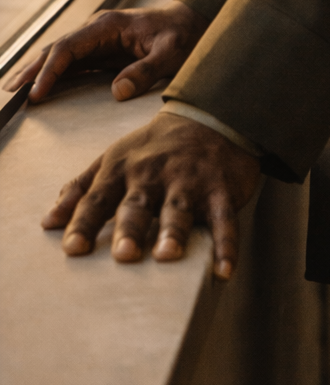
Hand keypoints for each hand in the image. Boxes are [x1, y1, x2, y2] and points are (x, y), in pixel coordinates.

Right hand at [3, 0, 207, 104]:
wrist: (193, 21)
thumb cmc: (183, 35)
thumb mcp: (171, 53)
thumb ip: (146, 70)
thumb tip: (117, 91)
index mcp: (107, 26)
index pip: (68, 48)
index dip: (50, 71)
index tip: (37, 94)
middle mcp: (97, 29)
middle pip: (56, 49)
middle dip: (32, 70)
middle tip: (11, 93)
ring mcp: (97, 39)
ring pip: (59, 54)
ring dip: (37, 71)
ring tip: (15, 90)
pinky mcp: (101, 50)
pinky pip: (71, 62)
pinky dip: (52, 73)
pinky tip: (40, 87)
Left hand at [42, 113, 260, 279]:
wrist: (209, 113)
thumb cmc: (154, 146)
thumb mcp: (114, 158)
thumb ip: (81, 189)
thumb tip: (47, 222)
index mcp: (123, 169)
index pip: (99, 198)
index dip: (84, 222)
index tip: (71, 248)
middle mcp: (154, 174)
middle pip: (139, 204)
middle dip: (130, 228)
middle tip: (123, 254)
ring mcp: (190, 181)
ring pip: (179, 209)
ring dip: (173, 232)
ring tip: (167, 255)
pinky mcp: (221, 190)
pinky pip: (224, 219)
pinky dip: (227, 244)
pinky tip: (224, 270)